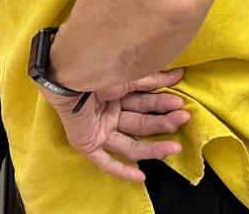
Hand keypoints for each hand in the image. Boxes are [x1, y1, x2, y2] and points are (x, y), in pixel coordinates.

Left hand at [42, 68, 189, 181]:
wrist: (66, 75)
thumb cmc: (94, 70)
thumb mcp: (126, 75)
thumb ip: (152, 79)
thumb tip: (179, 74)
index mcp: (116, 95)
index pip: (144, 104)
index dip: (162, 104)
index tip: (182, 101)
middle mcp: (108, 114)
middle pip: (140, 124)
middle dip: (162, 123)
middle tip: (183, 118)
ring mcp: (97, 130)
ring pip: (129, 145)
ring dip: (153, 148)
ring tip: (174, 147)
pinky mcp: (86, 143)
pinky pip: (104, 162)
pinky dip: (122, 171)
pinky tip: (140, 178)